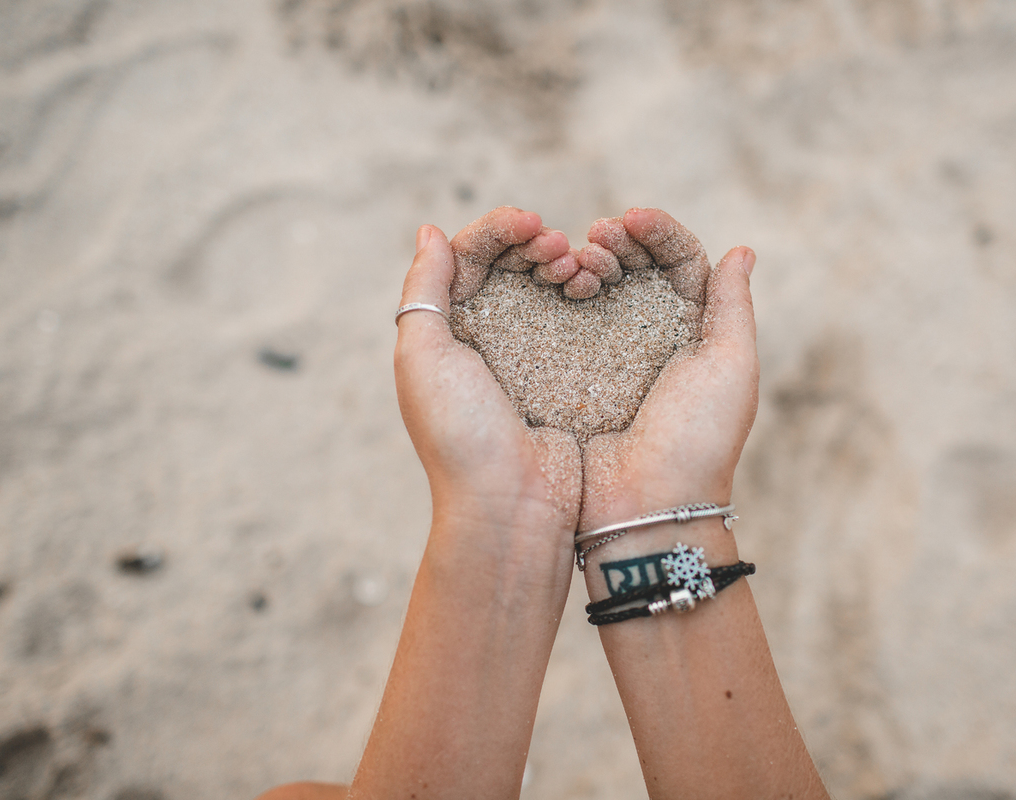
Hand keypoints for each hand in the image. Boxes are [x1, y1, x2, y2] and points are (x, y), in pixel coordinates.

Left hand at [395, 207, 581, 554]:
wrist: (511, 505)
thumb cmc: (459, 435)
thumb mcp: (423, 357)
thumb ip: (423, 290)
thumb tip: (430, 231)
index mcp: (445, 330)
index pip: (470, 256)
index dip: (498, 229)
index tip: (531, 222)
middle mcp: (485, 338)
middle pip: (511, 264)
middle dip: (534, 241)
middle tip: (557, 245)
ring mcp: (529, 355)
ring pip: (546, 285)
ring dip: (561, 261)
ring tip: (576, 265)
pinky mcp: (567, 373)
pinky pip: (577, 317)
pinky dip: (584, 290)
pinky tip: (592, 285)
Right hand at [579, 208, 758, 542]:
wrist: (645, 506)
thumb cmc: (698, 439)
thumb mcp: (730, 367)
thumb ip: (733, 307)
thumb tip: (742, 251)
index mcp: (698, 333)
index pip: (681, 262)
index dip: (658, 232)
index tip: (631, 217)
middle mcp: (654, 339)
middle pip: (637, 268)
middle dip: (619, 240)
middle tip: (598, 234)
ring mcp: (610, 356)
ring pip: (599, 287)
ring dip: (589, 259)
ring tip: (576, 258)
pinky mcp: (573, 374)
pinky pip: (566, 319)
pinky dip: (563, 290)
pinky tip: (558, 281)